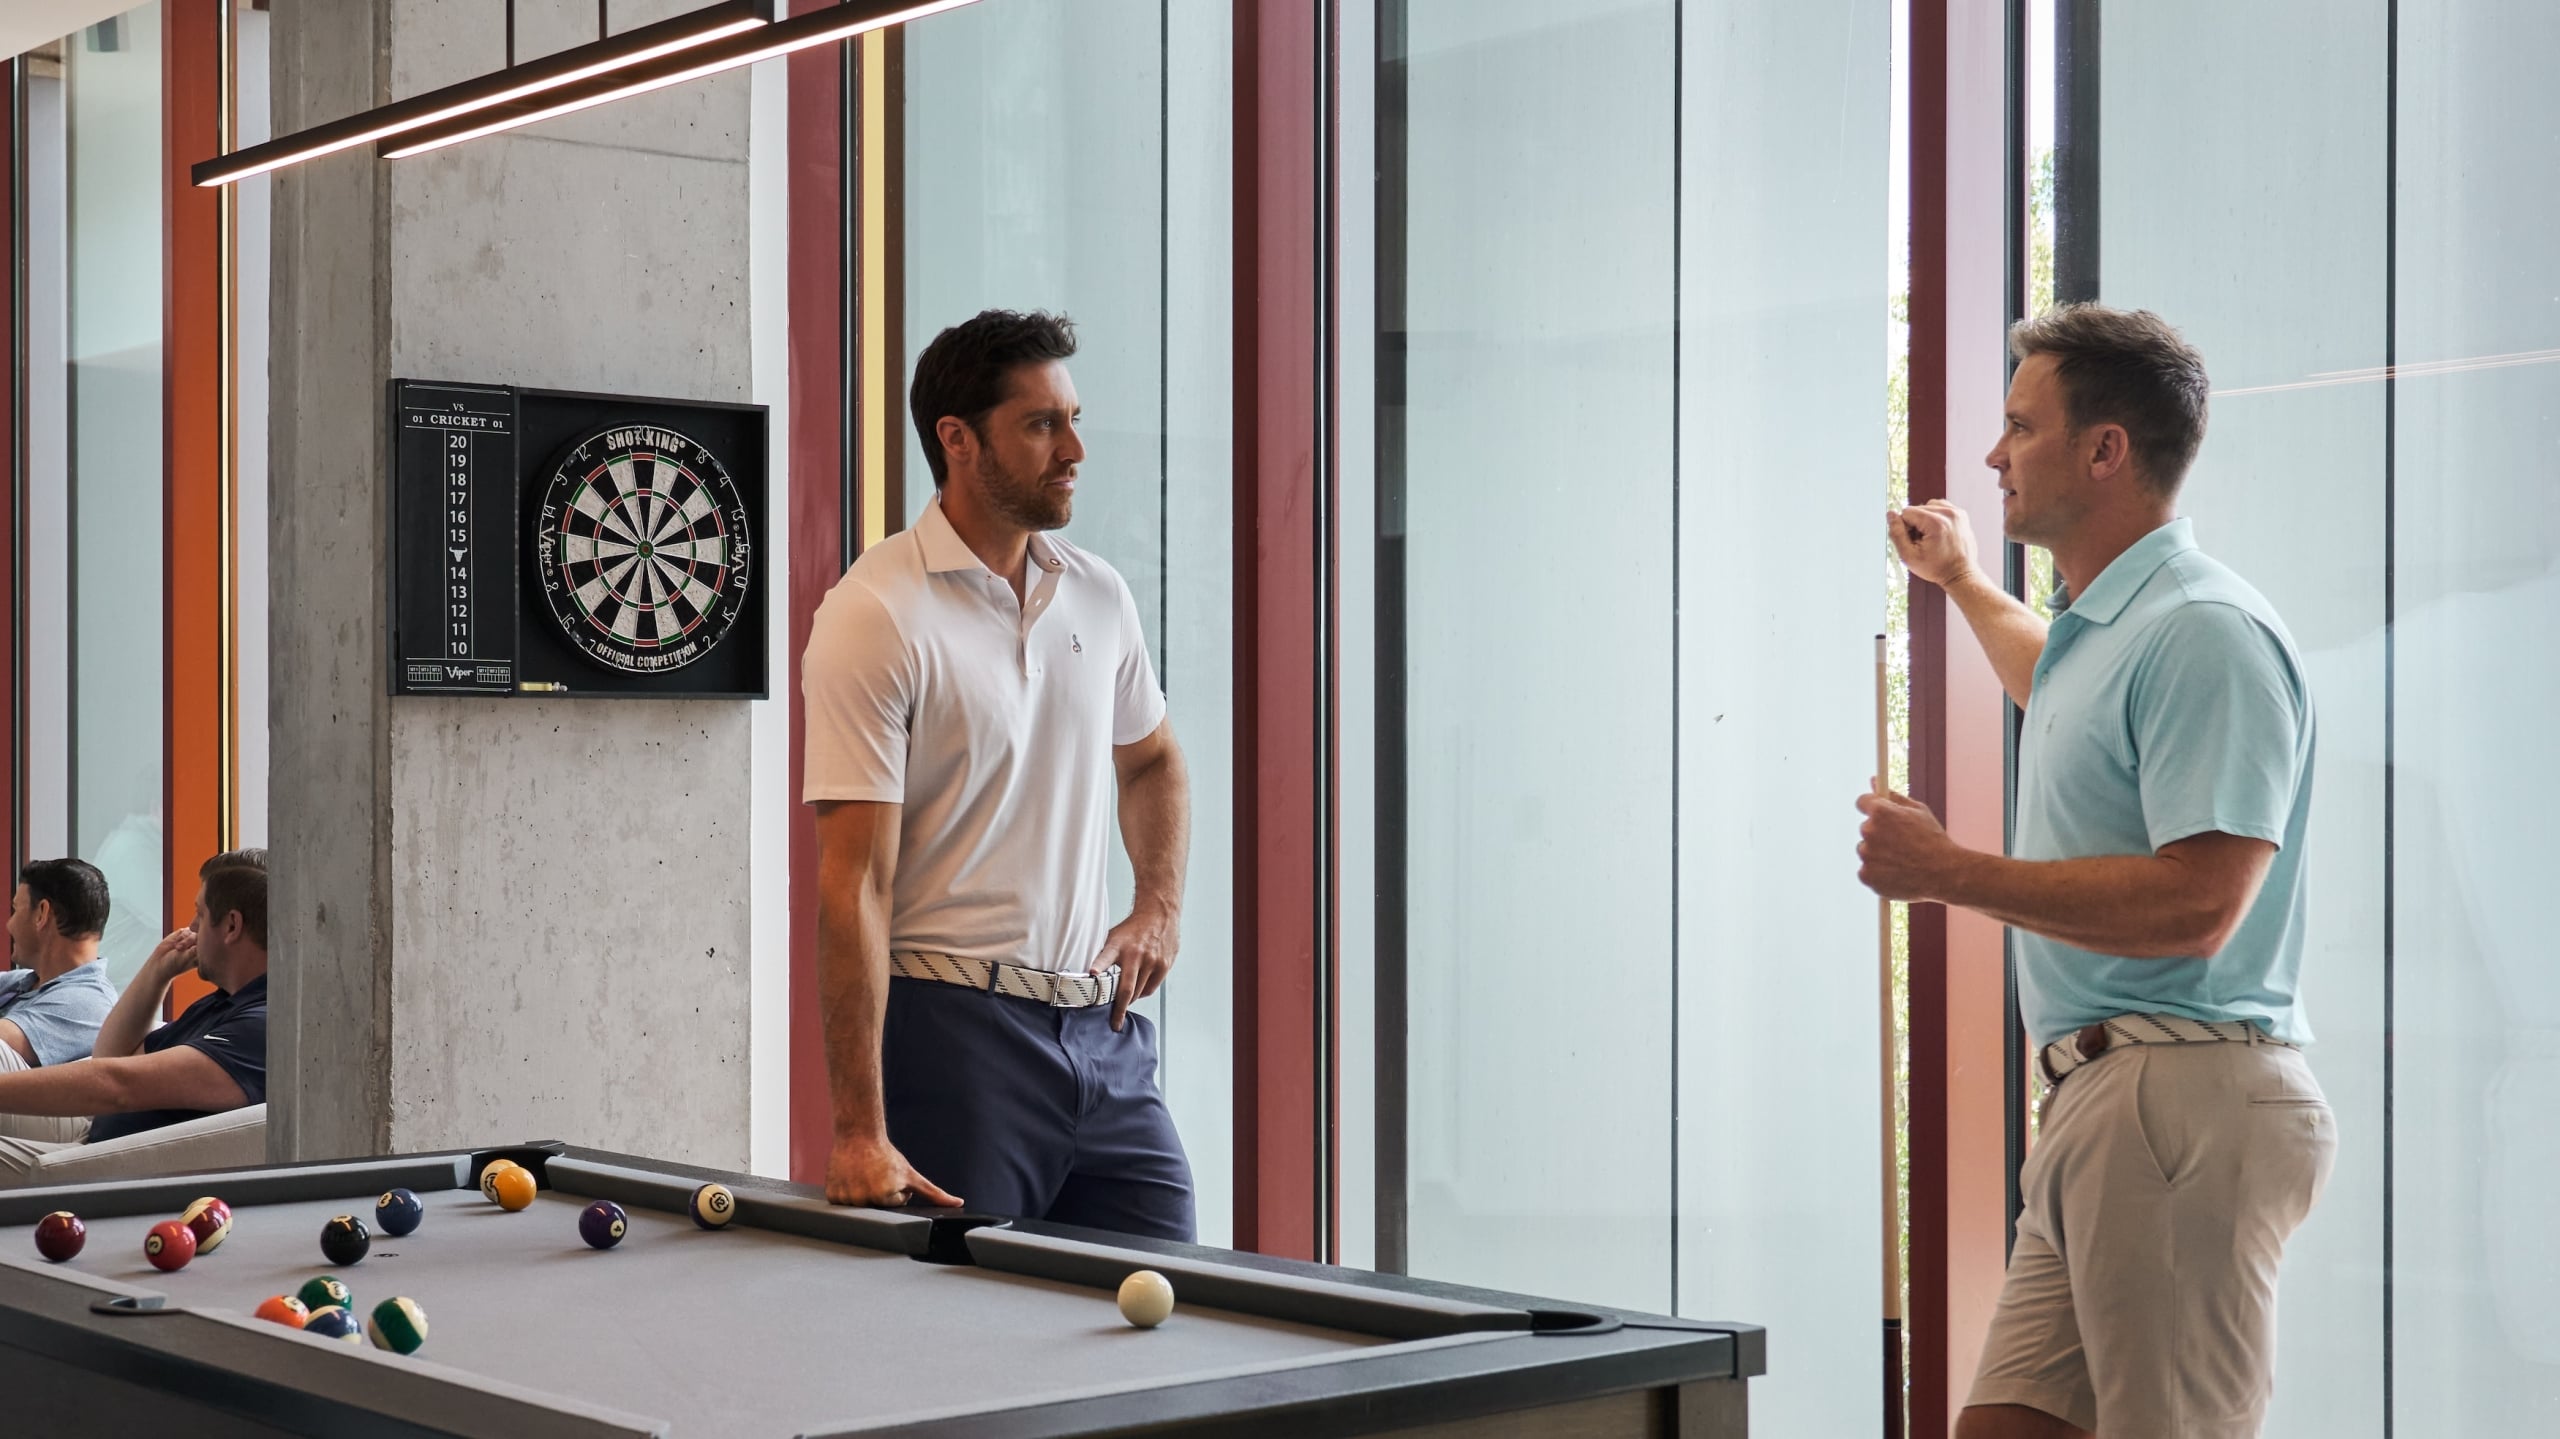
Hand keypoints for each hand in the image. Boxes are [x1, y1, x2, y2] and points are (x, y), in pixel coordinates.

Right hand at [144, 928, 198, 980]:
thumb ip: (193, 951)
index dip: (203, 945)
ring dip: (185, 940)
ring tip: (177, 948)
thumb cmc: (173, 965)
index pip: (210, 945)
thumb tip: (201, 943)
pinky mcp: (183, 934)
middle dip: (191, 941)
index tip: (192, 951)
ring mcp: (191, 940)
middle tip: (180, 949)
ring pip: (194, 933)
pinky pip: (186, 930)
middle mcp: (198, 946)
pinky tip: (175, 943)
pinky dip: (180, 936)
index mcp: (203, 954)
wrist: (159, 964)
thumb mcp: (184, 959)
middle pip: (202, 937)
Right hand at [824, 1131, 960, 1209]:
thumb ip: (934, 1193)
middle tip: (876, 1177)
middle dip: (880, 1196)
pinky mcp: (832, 1196)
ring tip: (864, 1177)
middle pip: (877, 1209)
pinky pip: (843, 1204)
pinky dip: (848, 1194)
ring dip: (864, 1195)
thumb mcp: (912, 1176)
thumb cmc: (887, 1156)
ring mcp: (846, 1198)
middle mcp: (863, 1200)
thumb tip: (959, 1203)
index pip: (894, 1206)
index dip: (895, 1193)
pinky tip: (852, 1179)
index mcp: (884, 1196)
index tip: (889, 1178)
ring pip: (860, 1208)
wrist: (858, 1137)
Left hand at [1093, 897, 1180, 1031]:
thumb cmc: (1134, 928)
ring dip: (1131, 999)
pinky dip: (1143, 992)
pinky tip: (1139, 987)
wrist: (1159, 914)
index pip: (1105, 956)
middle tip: (1115, 1023)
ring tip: (1125, 999)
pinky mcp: (1163, 965)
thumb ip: (1104, 956)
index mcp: (1118, 945)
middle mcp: (1135, 954)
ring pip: (1139, 992)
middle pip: (1126, 988)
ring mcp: (1151, 961)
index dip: (1099, 966)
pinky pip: (1151, 988)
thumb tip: (1089, 976)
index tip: (1092, 974)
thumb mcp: (1114, 937)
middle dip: (1119, 1009)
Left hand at [1857, 788, 1964, 900]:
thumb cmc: (1933, 840)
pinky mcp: (1866, 875)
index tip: (1880, 815)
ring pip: (1866, 850)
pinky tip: (1896, 873)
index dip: (1872, 808)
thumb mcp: (1919, 811)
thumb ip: (1893, 796)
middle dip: (1880, 833)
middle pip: (1866, 828)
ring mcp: (1866, 855)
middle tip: (1901, 843)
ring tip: (1902, 860)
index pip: (1862, 802)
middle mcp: (1869, 831)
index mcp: (1881, 812)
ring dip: (1878, 854)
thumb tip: (1874, 781)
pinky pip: (1866, 871)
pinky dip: (1877, 873)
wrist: (1944, 873)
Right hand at [1888, 500, 1983, 589]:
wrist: (1960, 574)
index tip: (1915, 542)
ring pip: (1928, 506)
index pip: (1907, 512)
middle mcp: (1948, 513)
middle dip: (1915, 524)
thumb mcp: (1909, 556)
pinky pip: (1940, 507)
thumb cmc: (1937, 568)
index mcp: (1936, 522)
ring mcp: (1957, 512)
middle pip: (1917, 508)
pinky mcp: (1961, 514)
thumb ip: (1896, 533)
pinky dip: (1936, 517)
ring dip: (1925, 520)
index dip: (1905, 528)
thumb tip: (1890, 514)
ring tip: (1931, 537)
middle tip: (1923, 542)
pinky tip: (1938, 532)